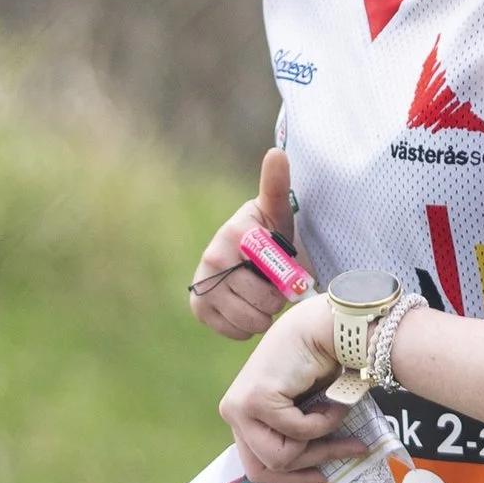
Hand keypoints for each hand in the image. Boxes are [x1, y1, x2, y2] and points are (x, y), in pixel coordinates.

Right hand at [188, 147, 310, 338]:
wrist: (253, 252)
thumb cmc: (272, 232)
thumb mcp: (279, 211)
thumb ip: (277, 185)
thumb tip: (276, 152)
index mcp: (233, 236)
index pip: (271, 283)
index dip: (285, 285)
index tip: (284, 271)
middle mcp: (211, 259)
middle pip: (263, 305)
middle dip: (276, 300)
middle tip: (274, 284)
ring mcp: (202, 285)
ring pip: (249, 322)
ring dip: (263, 315)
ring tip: (262, 295)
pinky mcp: (198, 307)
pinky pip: (233, 331)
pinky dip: (245, 327)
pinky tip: (247, 307)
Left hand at [220, 294, 363, 482]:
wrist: (326, 326)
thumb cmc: (320, 361)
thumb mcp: (307, 409)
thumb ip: (300, 436)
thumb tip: (316, 472)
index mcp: (243, 415)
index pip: (256, 465)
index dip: (291, 479)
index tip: (322, 478)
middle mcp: (234, 412)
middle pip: (264, 468)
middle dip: (310, 463)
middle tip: (349, 449)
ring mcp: (239, 408)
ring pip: (280, 458)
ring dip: (320, 439)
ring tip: (338, 412)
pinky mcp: (254, 401)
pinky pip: (296, 434)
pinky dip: (324, 421)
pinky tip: (333, 399)